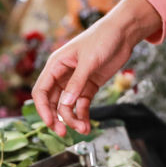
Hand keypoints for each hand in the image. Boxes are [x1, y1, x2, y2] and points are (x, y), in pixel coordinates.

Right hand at [32, 0, 161, 136]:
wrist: (124, 33)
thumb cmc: (103, 38)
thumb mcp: (89, 61)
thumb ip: (77, 83)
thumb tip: (65, 104)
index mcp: (56, 65)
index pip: (41, 91)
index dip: (43, 109)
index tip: (50, 122)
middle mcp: (62, 75)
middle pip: (53, 102)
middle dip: (57, 118)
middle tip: (64, 133)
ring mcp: (75, 82)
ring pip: (67, 107)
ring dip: (72, 119)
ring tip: (83, 129)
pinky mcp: (89, 86)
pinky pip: (81, 105)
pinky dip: (83, 115)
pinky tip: (87, 125)